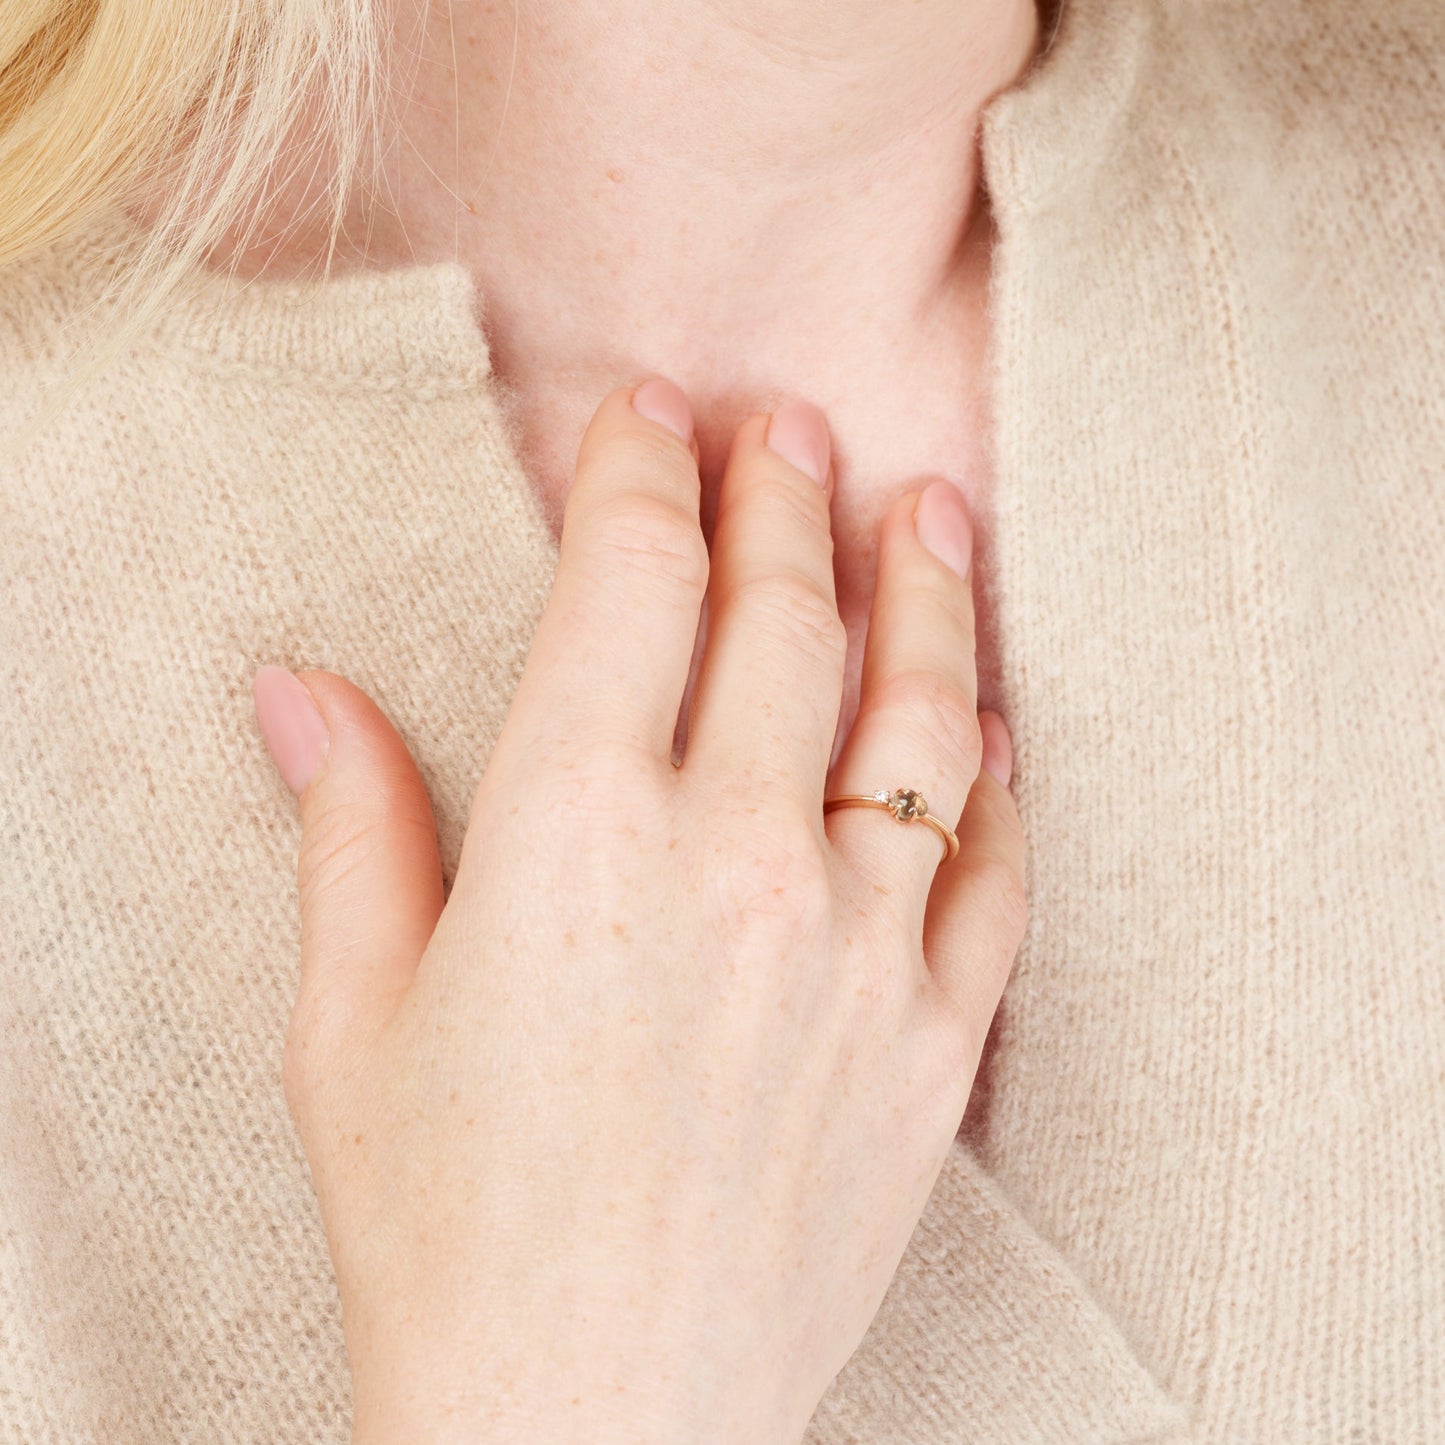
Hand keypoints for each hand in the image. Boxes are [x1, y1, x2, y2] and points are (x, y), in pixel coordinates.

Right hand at [253, 379, 1027, 1444]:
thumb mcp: (354, 1023)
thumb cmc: (445, 1232)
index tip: (652, 419)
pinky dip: (993, 788)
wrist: (584, 1432)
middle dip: (787, 499)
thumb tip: (300, 692)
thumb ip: (353, 830)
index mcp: (574, 836)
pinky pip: (991, 879)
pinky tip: (988, 731)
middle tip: (793, 426)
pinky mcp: (931, 1046)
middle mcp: (733, 866)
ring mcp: (856, 953)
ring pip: (919, 719)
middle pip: (786, 619)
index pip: (632, 584)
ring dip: (927, 595)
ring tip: (931, 509)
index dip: (644, 478)